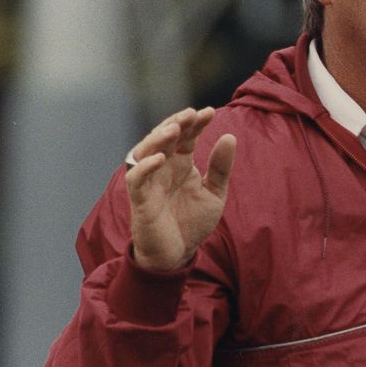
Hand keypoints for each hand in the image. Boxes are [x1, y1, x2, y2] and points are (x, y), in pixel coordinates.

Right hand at [124, 107, 236, 271]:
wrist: (178, 254)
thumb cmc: (192, 222)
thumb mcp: (214, 193)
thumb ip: (220, 168)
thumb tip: (229, 136)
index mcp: (180, 163)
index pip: (186, 136)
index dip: (195, 123)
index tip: (210, 112)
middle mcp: (162, 168)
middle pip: (164, 137)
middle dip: (176, 122)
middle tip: (191, 113)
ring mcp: (149, 181)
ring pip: (145, 151)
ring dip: (158, 138)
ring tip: (174, 129)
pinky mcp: (140, 199)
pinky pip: (136, 178)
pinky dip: (145, 166)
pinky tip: (160, 158)